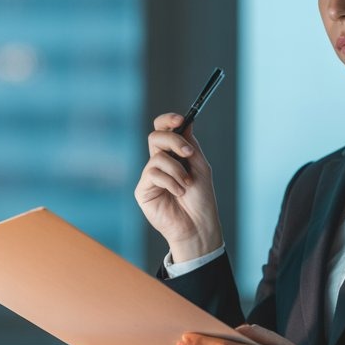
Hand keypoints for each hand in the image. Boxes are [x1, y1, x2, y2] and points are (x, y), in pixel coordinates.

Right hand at [134, 112, 223, 261]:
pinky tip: (178, 192)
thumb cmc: (201, 199)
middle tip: (188, 154)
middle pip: (156, 137)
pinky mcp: (143, 190)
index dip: (168, 120)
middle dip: (174, 141)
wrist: (199, 225)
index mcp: (173, 155)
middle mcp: (159, 163)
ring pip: (157, 157)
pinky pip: (153, 173)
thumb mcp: (200, 166)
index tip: (180, 119)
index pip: (163, 130)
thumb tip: (186, 122)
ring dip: (177, 170)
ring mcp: (150, 176)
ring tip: (186, 185)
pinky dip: (170, 181)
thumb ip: (190, 145)